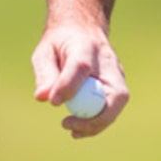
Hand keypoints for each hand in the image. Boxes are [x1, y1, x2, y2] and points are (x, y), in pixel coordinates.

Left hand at [32, 23, 128, 138]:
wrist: (83, 30)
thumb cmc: (61, 43)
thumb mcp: (46, 51)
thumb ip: (45, 73)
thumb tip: (43, 97)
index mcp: (85, 47)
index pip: (80, 67)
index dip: (68, 86)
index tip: (54, 102)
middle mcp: (108, 62)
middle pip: (113, 94)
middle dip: (94, 117)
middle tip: (67, 124)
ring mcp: (117, 75)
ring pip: (116, 105)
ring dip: (96, 124)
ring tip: (72, 130)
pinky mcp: (117, 87)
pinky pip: (111, 110)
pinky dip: (97, 123)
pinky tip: (79, 129)